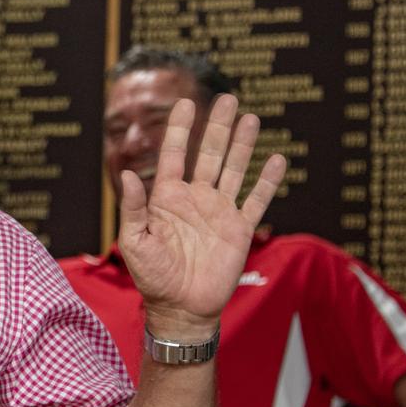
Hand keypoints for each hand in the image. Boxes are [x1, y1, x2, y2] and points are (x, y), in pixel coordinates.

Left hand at [118, 95, 285, 336]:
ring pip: (234, 169)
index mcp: (166, 198)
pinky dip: (267, 181)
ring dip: (242, 145)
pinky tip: (276, 159)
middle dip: (217, 127)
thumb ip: (132, 209)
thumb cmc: (152, 276)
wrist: (181, 307)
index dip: (179, 129)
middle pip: (208, 154)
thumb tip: (129, 175)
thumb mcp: (134, 242)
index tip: (185, 103)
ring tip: (250, 117)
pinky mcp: (240, 229)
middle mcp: (195, 198)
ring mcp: (219, 211)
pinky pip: (256, 200)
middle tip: (227, 98)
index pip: (173, 154)